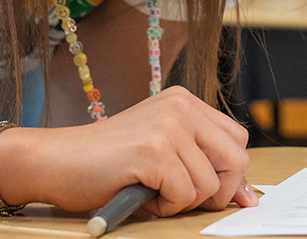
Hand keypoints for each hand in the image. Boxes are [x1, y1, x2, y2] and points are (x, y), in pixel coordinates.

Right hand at [0, 86, 257, 214]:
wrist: (55, 160)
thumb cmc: (106, 161)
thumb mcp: (162, 149)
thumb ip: (204, 162)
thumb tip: (251, 196)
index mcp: (184, 101)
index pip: (238, 139)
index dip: (233, 173)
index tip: (218, 194)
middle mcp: (180, 107)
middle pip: (236, 159)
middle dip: (218, 191)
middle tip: (184, 198)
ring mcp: (167, 127)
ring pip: (210, 184)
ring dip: (184, 202)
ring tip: (153, 192)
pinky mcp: (153, 151)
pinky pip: (185, 195)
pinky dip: (166, 206)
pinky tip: (143, 195)